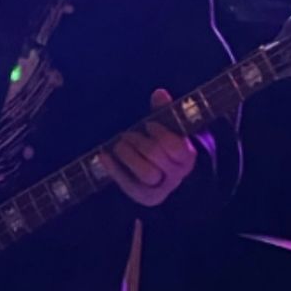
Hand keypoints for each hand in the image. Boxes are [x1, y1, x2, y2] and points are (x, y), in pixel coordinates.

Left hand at [100, 88, 196, 207]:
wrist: (163, 175)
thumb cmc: (162, 145)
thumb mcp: (166, 127)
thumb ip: (164, 111)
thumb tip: (159, 93)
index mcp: (187, 156)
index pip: (177, 147)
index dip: (161, 134)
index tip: (148, 124)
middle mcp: (178, 175)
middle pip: (158, 159)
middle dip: (140, 143)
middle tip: (127, 135)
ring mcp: (162, 188)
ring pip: (147, 174)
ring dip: (129, 156)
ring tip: (120, 145)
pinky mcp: (145, 197)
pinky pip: (129, 186)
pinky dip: (115, 170)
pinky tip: (104, 156)